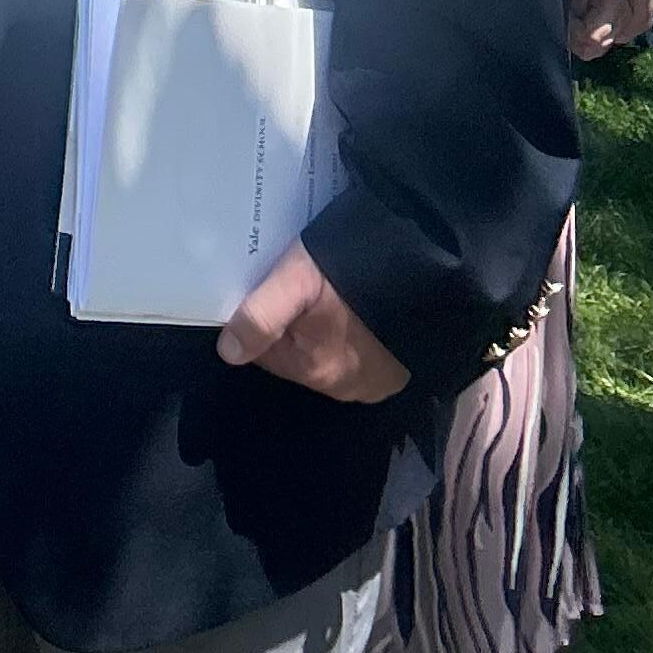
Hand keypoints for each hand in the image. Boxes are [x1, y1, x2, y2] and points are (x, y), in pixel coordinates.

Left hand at [216, 244, 408, 402]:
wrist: (425, 266)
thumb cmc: (352, 272)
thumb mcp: (297, 281)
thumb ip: (261, 317)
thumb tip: (227, 353)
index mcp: (314, 371)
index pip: (263, 350)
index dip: (258, 317)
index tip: (263, 287)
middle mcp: (343, 387)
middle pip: (296, 352)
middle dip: (292, 322)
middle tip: (298, 283)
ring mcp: (374, 382)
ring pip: (326, 352)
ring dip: (321, 327)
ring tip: (327, 290)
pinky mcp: (398, 370)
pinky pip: (360, 353)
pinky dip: (352, 334)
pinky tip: (355, 306)